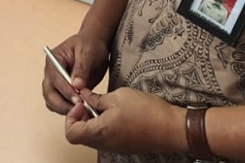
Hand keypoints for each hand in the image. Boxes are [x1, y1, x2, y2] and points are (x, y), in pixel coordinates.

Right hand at [42, 33, 109, 114]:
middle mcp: (51, 73)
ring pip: (52, 102)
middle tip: (80, 108)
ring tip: (81, 111)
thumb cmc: (90, 45)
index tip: (79, 99)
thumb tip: (76, 85)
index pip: (55, 79)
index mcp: (54, 60)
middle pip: (49, 93)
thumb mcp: (87, 52)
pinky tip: (81, 110)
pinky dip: (68, 110)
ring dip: (64, 109)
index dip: (66, 91)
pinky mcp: (64, 91)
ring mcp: (56, 83)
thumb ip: (81, 68)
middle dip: (63, 104)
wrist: (95, 45)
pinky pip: (60, 104)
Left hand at [65, 88, 185, 154]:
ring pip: (93, 137)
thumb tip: (84, 96)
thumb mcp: (117, 97)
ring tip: (102, 106)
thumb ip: (96, 99)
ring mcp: (116, 147)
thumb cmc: (147, 111)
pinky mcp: (125, 146)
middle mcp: (105, 144)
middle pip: (80, 136)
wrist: (173, 128)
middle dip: (80, 118)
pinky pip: (106, 138)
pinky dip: (103, 126)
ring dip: (92, 122)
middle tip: (89, 103)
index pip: (70, 133)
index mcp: (100, 132)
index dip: (70, 117)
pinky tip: (113, 113)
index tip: (81, 103)